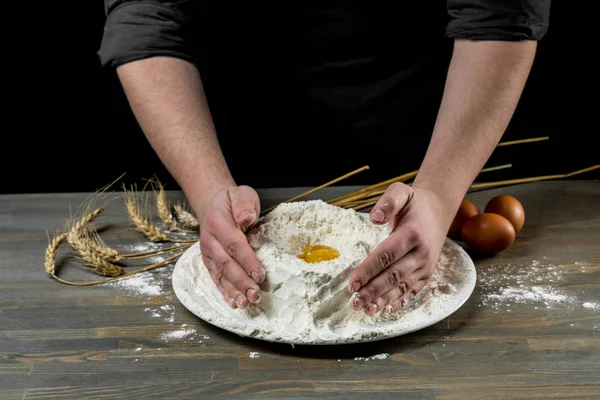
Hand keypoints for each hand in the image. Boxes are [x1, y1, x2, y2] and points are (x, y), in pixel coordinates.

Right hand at [198, 185, 264, 308]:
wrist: (213, 205)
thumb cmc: (231, 201)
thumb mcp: (240, 193)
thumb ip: (244, 203)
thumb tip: (247, 218)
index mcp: (218, 223)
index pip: (233, 244)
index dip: (247, 261)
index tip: (260, 275)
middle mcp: (209, 240)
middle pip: (226, 264)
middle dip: (241, 281)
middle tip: (255, 295)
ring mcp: (208, 253)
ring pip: (220, 274)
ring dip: (233, 291)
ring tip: (246, 303)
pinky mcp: (209, 262)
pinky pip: (216, 278)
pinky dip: (224, 292)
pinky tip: (233, 303)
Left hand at [347, 183, 450, 315]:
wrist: (439, 210)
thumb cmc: (414, 202)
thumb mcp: (401, 192)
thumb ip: (388, 202)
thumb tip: (374, 218)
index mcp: (412, 234)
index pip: (386, 256)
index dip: (368, 270)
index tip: (352, 283)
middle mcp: (421, 253)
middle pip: (393, 275)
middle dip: (373, 291)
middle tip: (355, 302)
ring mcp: (426, 265)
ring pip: (402, 286)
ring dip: (383, 300)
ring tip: (366, 310)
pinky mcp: (427, 274)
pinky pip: (412, 290)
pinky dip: (399, 300)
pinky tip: (385, 309)